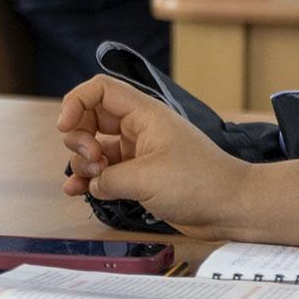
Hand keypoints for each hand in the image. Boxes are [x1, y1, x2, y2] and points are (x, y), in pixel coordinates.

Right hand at [57, 75, 252, 239]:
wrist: (232, 207)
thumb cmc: (202, 183)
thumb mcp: (146, 178)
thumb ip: (107, 178)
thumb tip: (90, 182)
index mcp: (144, 115)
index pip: (99, 90)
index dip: (75, 102)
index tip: (65, 126)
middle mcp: (137, 129)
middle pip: (89, 118)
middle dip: (78, 139)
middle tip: (92, 160)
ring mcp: (136, 152)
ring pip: (92, 147)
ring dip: (82, 163)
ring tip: (94, 181)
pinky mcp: (138, 175)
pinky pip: (103, 172)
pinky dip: (88, 179)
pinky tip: (78, 190)